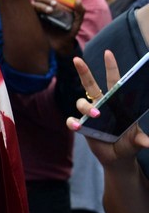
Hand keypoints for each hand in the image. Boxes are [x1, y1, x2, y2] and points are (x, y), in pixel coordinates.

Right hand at [32, 0, 84, 55]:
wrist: (62, 47)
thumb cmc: (69, 32)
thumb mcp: (78, 21)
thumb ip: (80, 11)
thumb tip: (78, 0)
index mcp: (52, 4)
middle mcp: (43, 7)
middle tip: (54, 4)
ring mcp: (37, 14)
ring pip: (35, 3)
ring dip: (42, 5)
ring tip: (51, 11)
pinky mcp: (33, 21)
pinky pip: (31, 12)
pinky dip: (37, 10)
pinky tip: (45, 13)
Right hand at [66, 50, 148, 166]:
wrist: (117, 159)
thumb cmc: (128, 144)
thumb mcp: (136, 141)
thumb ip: (140, 140)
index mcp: (116, 103)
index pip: (113, 81)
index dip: (110, 67)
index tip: (108, 53)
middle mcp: (101, 105)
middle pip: (90, 85)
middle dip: (84, 71)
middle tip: (77, 60)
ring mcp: (90, 115)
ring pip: (82, 102)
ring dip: (87, 107)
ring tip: (96, 115)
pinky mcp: (82, 126)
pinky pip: (72, 120)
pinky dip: (73, 122)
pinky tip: (77, 126)